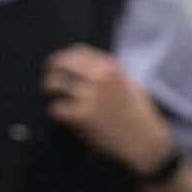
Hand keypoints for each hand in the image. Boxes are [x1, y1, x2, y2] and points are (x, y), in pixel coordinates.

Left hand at [42, 45, 171, 175]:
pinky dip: (54, 110)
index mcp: (110, 67)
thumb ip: (110, 74)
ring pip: (53, 83)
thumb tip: (88, 68)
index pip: (77, 51)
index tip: (59, 65)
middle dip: (51, 69)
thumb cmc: (138, 113)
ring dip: (48, 89)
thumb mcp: (129, 84)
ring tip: (49, 95)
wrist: (143, 140)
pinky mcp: (81, 116)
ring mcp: (89, 96)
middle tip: (49, 79)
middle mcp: (99, 77)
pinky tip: (60, 113)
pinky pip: (55, 108)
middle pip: (61, 63)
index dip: (65, 57)